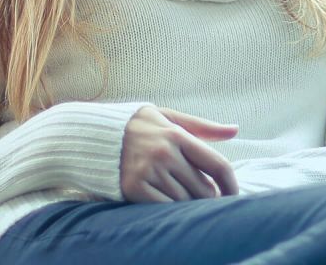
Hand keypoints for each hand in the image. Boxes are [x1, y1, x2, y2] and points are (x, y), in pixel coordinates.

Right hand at [119, 106, 239, 202]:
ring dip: (188, 203)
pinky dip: (169, 208)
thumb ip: (202, 126)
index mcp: (177, 134)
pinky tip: (166, 200)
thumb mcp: (167, 117)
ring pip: (185, 202)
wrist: (90, 134)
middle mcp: (164, 153)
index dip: (231, 184)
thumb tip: (235, 130)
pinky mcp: (133, 188)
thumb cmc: (135, 125)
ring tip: (180, 194)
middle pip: (203, 189)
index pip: (217, 165)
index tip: (233, 194)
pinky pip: (164, 208)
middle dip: (207, 195)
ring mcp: (148, 171)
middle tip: (200, 193)